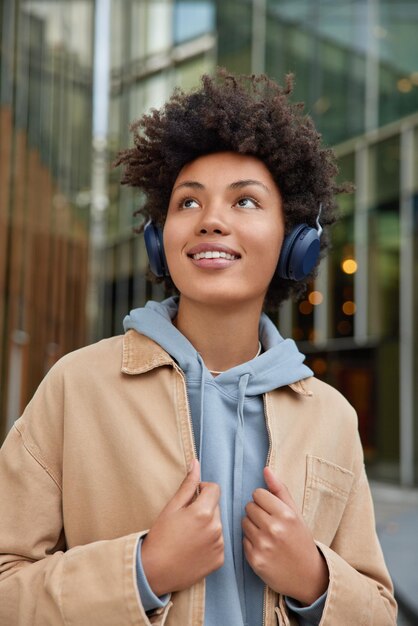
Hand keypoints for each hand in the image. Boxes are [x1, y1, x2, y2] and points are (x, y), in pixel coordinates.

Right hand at [141, 459, 223, 595]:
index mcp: (204, 512)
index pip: (214, 489)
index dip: (202, 490)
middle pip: (216, 507)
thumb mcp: (172, 507)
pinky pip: (218, 542)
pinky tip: (193, 548)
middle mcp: (216, 528)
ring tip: (188, 536)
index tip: (191, 498)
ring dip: (207, 525)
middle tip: (186, 520)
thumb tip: (196, 463)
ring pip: (217, 524)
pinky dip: (209, 542)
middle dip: (204, 508)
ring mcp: (219, 545)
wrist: (155, 571)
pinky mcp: (220, 559)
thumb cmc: (160, 536)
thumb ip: (188, 484)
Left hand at [242, 467, 328, 604]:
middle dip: (257, 512)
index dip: (263, 501)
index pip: (258, 494)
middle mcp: (274, 529)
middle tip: (269, 523)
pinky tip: (263, 548)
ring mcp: (263, 545)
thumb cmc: (300, 540)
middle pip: (249, 507)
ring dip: (252, 526)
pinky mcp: (254, 560)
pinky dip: (250, 542)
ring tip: (266, 535)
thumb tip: (265, 469)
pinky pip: (243, 540)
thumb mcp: (295, 513)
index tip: (271, 510)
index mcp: (285, 514)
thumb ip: (280, 490)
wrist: (307, 576)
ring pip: (244, 522)